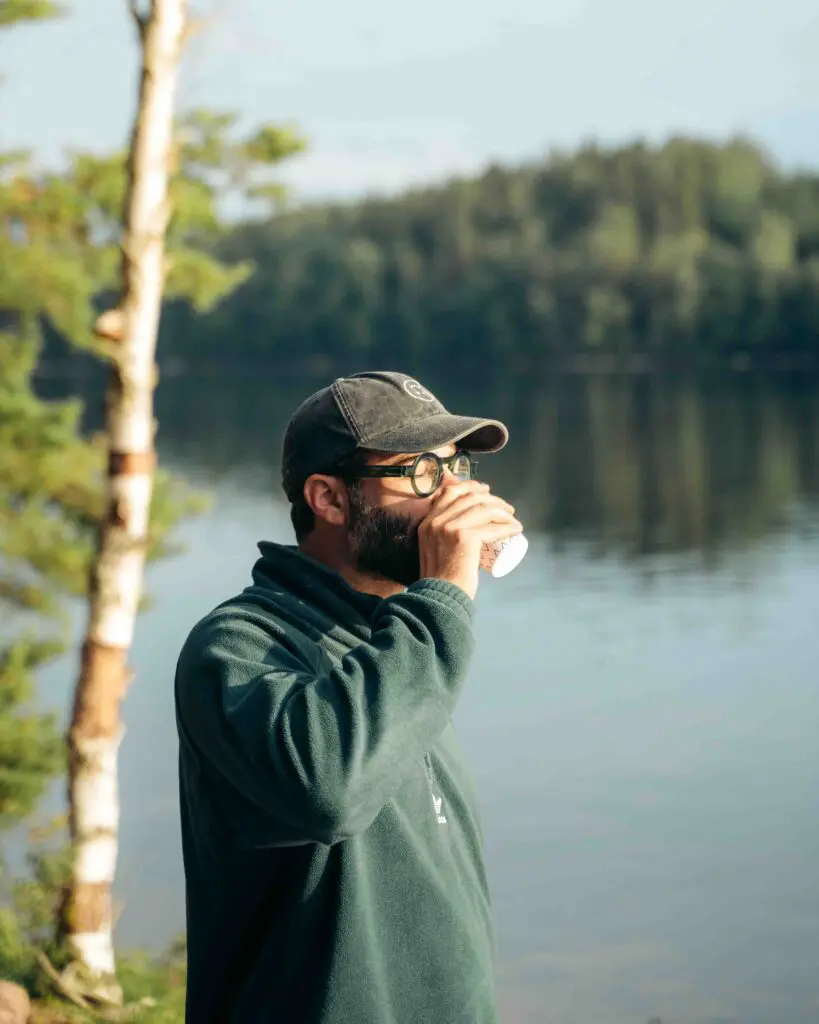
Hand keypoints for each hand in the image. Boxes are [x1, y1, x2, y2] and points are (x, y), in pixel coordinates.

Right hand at [417, 481, 522, 599]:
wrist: (438, 598)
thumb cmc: (440, 579)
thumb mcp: (433, 550)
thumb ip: (438, 539)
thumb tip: (459, 530)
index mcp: (427, 522)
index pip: (449, 492)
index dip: (470, 486)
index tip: (486, 490)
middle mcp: (435, 521)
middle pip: (469, 498)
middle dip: (492, 499)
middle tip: (506, 508)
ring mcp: (449, 528)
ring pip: (482, 509)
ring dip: (503, 512)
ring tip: (513, 519)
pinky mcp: (464, 538)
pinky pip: (491, 527)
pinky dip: (507, 526)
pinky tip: (516, 529)